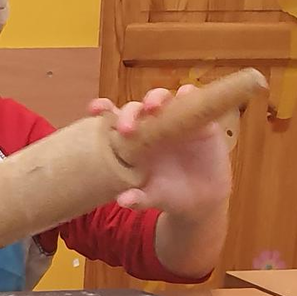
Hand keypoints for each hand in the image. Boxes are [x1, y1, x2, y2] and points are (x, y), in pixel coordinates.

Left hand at [89, 84, 233, 216]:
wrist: (202, 199)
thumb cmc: (168, 194)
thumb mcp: (153, 198)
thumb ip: (138, 198)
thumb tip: (122, 201)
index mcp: (132, 141)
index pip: (112, 118)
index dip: (103, 109)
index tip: (94, 109)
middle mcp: (150, 126)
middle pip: (136, 108)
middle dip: (129, 113)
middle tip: (127, 128)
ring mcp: (174, 121)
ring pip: (162, 98)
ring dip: (156, 98)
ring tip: (153, 106)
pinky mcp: (198, 121)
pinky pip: (193, 100)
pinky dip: (189, 94)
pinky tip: (186, 94)